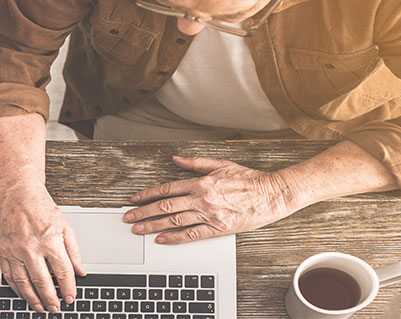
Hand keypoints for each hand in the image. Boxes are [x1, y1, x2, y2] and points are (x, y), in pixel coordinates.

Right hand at [0, 188, 85, 312]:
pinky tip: (23, 294)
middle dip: (51, 299)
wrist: (16, 192)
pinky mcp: (2, 250)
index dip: (69, 288)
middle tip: (56, 308)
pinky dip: (16, 289)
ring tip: (40, 307)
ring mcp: (14, 250)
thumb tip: (80, 271)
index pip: (63, 272)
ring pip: (24, 283)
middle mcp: (31, 247)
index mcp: (50, 241)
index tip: (71, 297)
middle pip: (43, 282)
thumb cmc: (40, 206)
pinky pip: (9, 276)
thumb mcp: (65, 225)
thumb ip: (74, 251)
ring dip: (33, 298)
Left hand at [123, 156, 299, 243]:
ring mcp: (209, 214)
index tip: (134, 199)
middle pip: (166, 206)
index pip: (167, 188)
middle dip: (144, 212)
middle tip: (128, 217)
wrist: (272, 194)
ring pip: (175, 221)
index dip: (148, 194)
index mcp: (201, 182)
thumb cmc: (249, 180)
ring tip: (138, 229)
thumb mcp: (221, 164)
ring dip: (153, 225)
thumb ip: (196, 163)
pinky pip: (192, 234)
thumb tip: (175, 159)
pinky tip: (162, 239)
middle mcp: (202, 198)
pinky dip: (175, 237)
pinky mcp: (218, 228)